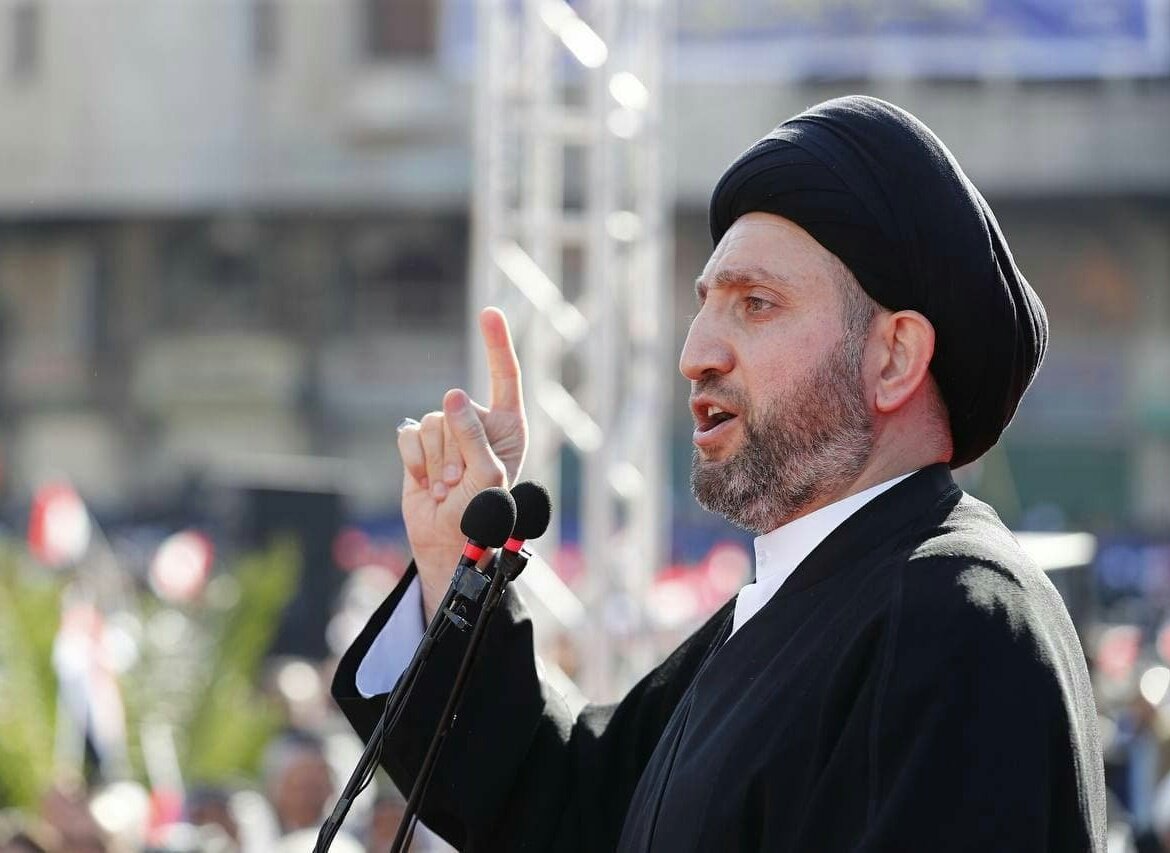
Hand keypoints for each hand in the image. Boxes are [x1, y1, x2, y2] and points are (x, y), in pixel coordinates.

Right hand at [396, 308, 527, 617]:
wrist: (448, 542)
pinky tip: (426, 482)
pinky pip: (408, 436)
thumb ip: (473, 433)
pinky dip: (415, 461)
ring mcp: (446, 434)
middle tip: (463, 483)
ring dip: (436, 461)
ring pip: (431, 423)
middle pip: (456, 409)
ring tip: (447, 487)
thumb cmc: (482, 513)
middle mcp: (477, 423)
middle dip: (456, 448)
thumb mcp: (488, 475)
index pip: (504, 377)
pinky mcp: (419, 446)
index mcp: (507, 425)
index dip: (497, 344)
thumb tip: (450, 393)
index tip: (489, 312)